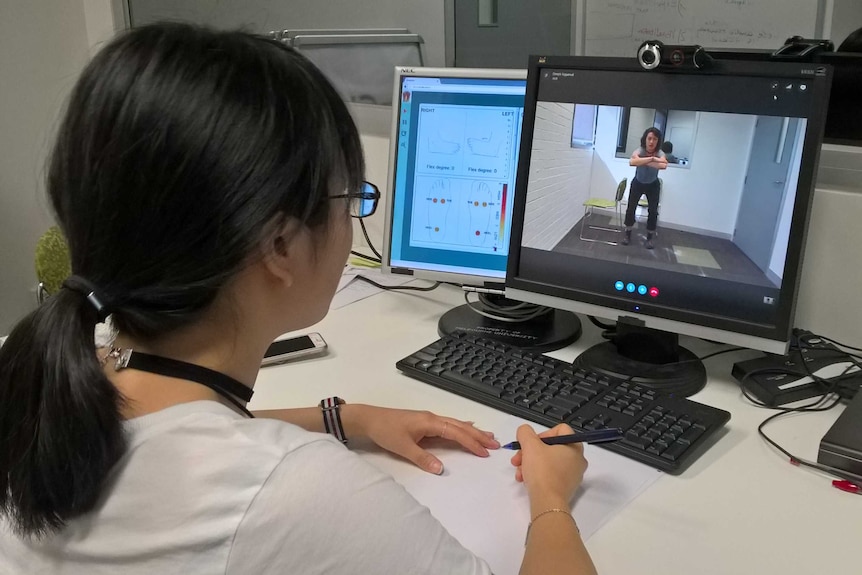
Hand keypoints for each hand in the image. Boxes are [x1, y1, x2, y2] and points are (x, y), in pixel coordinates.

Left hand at [343, 405, 499, 473]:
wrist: (369, 419)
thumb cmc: (385, 431)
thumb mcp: (403, 447)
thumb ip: (422, 458)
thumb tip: (441, 469)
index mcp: (430, 422)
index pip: (456, 433)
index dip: (472, 443)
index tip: (486, 452)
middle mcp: (433, 418)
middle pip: (460, 427)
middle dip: (478, 436)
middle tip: (496, 444)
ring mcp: (429, 419)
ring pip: (456, 424)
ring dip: (472, 431)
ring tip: (488, 436)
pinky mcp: (424, 422)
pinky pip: (449, 424)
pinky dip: (461, 427)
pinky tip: (467, 427)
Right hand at [510, 423, 587, 505]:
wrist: (547, 502)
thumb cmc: (542, 471)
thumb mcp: (530, 445)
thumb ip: (525, 432)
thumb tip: (524, 432)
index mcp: (575, 447)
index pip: (559, 430)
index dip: (542, 434)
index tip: (530, 443)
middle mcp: (578, 460)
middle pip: (550, 447)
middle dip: (530, 451)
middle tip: (518, 458)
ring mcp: (573, 475)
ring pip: (547, 461)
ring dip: (530, 463)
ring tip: (519, 472)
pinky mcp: (565, 487)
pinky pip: (550, 474)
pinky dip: (537, 474)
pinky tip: (525, 479)